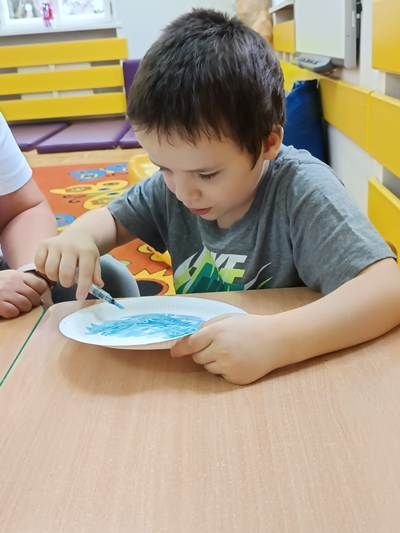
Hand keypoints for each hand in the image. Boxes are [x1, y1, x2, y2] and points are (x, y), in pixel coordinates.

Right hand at [0, 270, 48, 318]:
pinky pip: (13, 312)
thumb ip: (23, 283)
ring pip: (26, 305)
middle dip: (32, 304)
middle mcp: (13, 283)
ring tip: (14, 307)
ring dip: (22, 309)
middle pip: (35, 297)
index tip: (34, 296)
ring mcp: (5, 293)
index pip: (40, 285)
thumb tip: (39, 294)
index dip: (39, 293)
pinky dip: (12, 313)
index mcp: (17, 276)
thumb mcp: (10, 278)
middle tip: (24, 305)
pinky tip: (6, 310)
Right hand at [35, 230, 102, 299]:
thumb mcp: (95, 261)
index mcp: (86, 251)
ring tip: (60, 274)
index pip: (85, 272)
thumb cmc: (86, 252)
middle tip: (68, 282)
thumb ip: (96, 274)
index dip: (82, 287)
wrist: (77, 235)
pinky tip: (51, 268)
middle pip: (65, 273)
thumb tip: (99, 285)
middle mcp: (70, 246)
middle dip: (66, 283)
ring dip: (54, 277)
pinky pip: (39, 264)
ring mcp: (55, 244)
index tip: (80, 297)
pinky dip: (43, 270)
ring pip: (50, 270)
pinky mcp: (43, 244)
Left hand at [171, 313, 288, 384]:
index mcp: (217, 332)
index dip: (180, 349)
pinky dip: (225, 370)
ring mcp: (229, 366)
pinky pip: (221, 376)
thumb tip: (187, 338)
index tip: (173, 353)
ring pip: (208, 368)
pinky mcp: (236, 378)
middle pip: (197, 358)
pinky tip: (239, 361)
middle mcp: (221, 350)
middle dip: (203, 352)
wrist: (277, 340)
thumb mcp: (228, 319)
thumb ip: (207, 326)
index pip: (191, 344)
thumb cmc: (250, 327)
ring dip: (214, 362)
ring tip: (232, 352)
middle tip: (218, 346)